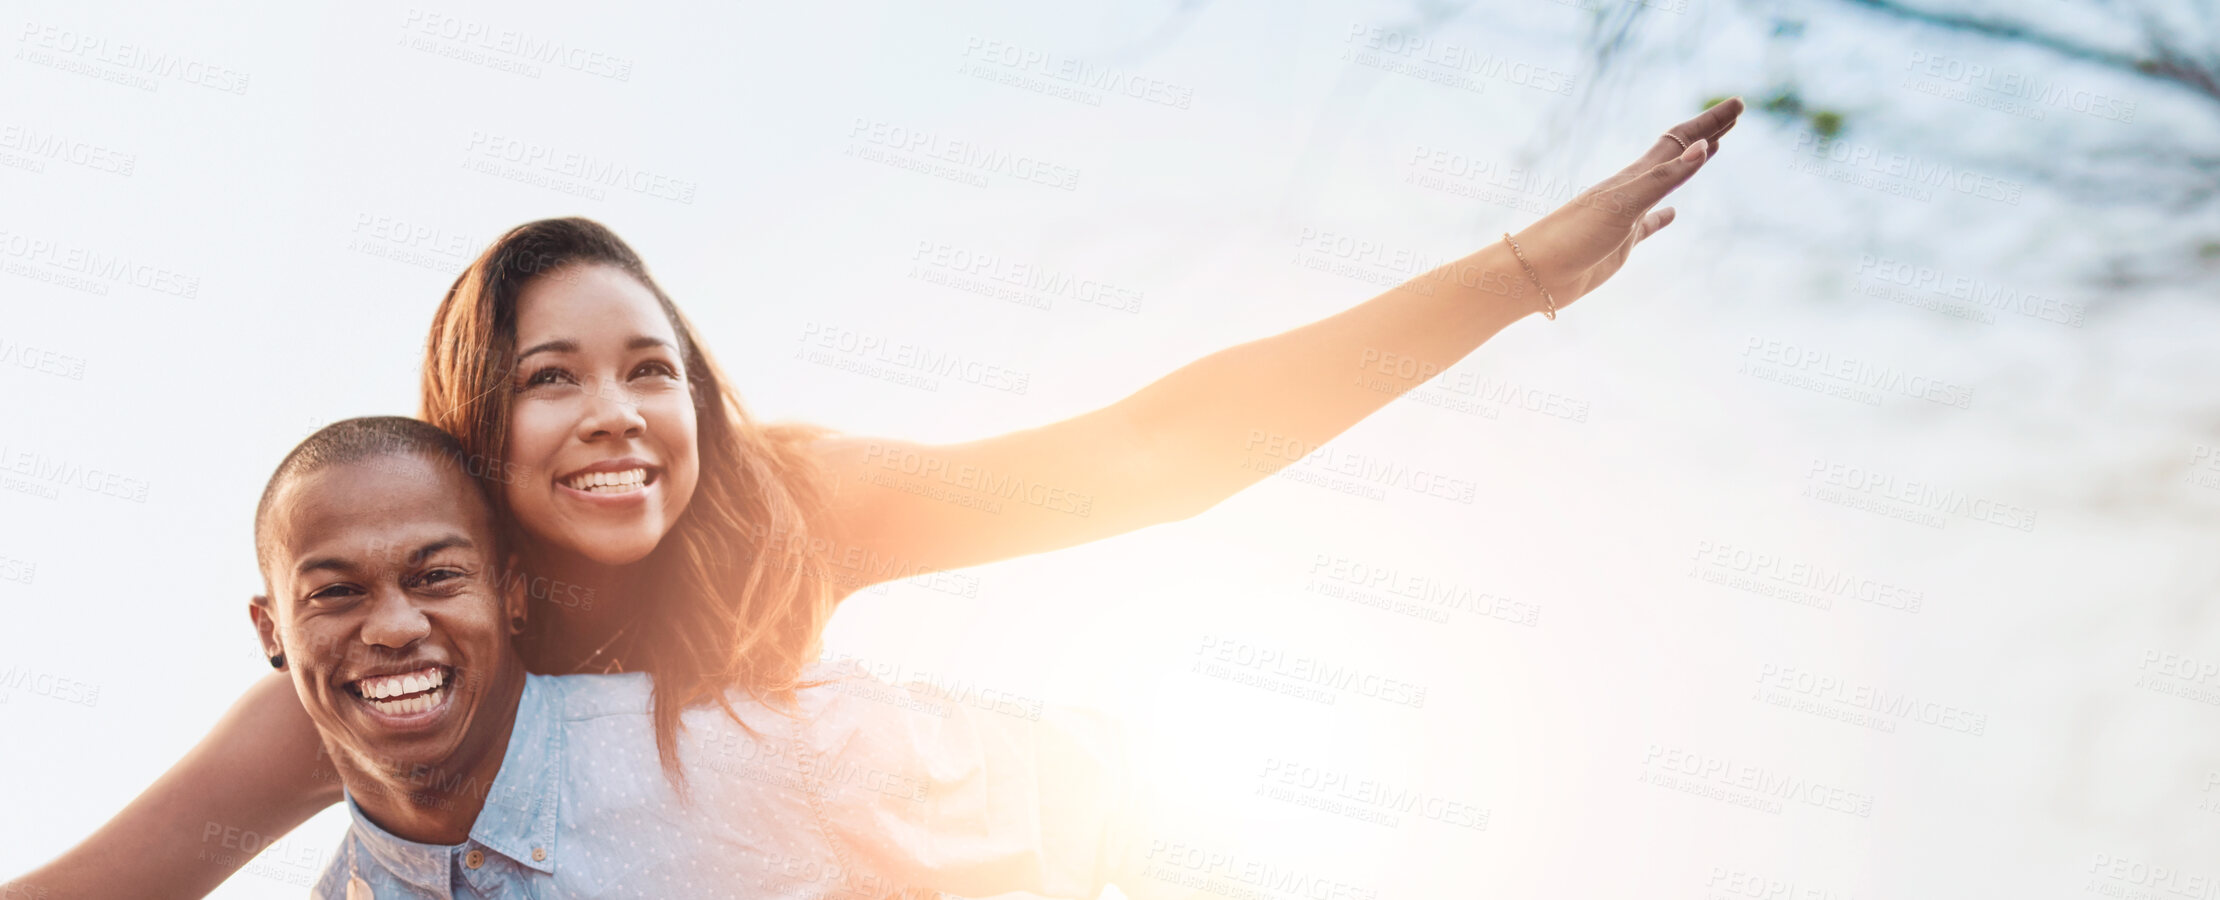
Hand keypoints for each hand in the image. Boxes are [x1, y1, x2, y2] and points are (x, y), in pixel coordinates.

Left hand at [1506, 97, 1742, 311]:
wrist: (1536, 272)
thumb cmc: (1574, 236)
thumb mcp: (1624, 205)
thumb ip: (1664, 179)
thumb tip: (1703, 147)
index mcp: (1635, 176)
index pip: (1681, 140)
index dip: (1711, 122)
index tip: (1739, 104)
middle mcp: (1633, 189)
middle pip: (1678, 153)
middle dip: (1707, 132)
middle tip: (1734, 115)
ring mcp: (1627, 215)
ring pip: (1666, 184)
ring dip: (1690, 165)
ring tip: (1710, 150)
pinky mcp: (1620, 243)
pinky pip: (1649, 225)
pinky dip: (1664, 218)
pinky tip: (1671, 216)